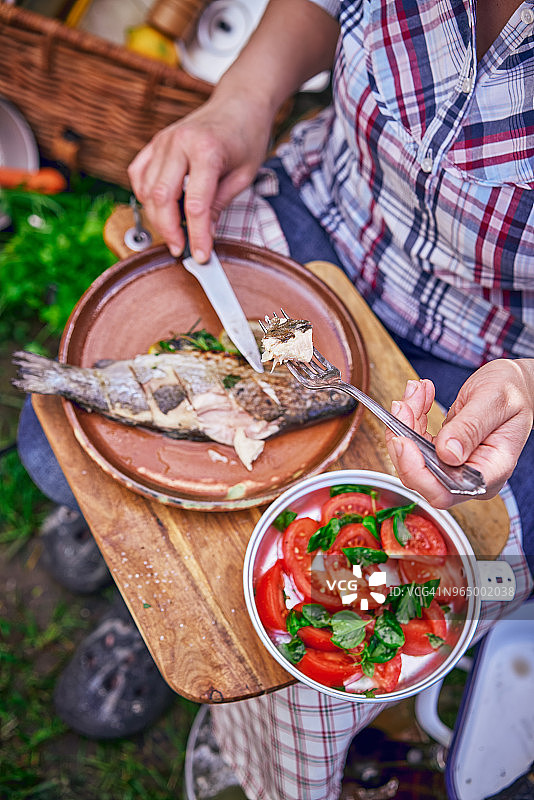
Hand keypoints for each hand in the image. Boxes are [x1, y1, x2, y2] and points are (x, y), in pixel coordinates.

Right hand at [128, 0, 338, 261]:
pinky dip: (145, 196)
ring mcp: (163, 141)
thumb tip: (204, 235)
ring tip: (175, 232)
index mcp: (206, 149)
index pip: (196, 205)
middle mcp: (179, 142)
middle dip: (170, 230)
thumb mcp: (244, 175)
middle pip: (162, 198)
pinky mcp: (155, 142)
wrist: (239, 102)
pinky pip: (139, 175)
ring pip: (147, 190)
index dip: (197, 235)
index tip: (201, 256)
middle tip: (181, 250)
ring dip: (157, 217)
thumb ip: (220, 204)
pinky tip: (160, 208)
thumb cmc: (247, 137)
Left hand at [385, 359, 533, 506]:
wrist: (517, 387)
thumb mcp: (495, 402)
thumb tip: (448, 454)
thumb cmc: (513, 393)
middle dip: (404, 439)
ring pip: (412, 458)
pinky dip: (411, 418)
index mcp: (489, 472)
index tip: (403, 440)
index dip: (417, 472)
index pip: (445, 492)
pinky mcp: (442, 453)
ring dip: (405, 423)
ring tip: (416, 392)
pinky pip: (415, 443)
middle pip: (420, 477)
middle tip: (403, 405)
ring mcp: (454, 466)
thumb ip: (471, 428)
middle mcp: (469, 476)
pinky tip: (420, 396)